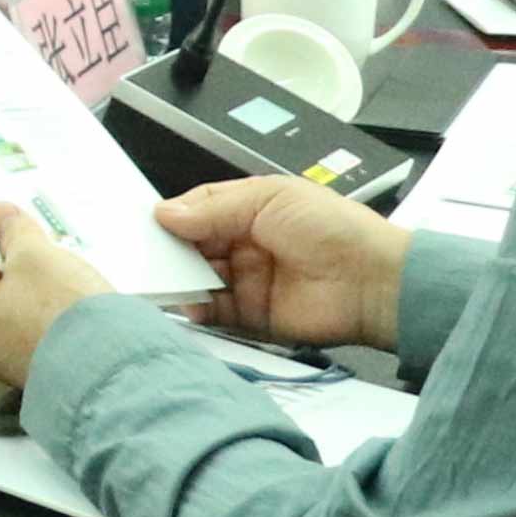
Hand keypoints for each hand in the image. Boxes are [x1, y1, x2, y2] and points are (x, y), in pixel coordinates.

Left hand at [0, 205, 116, 390]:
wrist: (114, 368)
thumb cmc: (65, 317)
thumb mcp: (34, 256)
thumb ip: (14, 231)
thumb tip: (1, 217)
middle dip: (7, 249)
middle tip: (22, 222)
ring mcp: (19, 354)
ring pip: (18, 299)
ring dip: (33, 272)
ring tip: (51, 249)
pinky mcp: (51, 359)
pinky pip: (42, 317)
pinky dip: (51, 296)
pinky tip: (69, 282)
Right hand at [156, 173, 410, 352]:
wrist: (373, 281)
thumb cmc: (333, 228)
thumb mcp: (270, 200)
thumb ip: (215, 209)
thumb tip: (165, 213)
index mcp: (249, 209)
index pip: (198, 210)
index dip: (173, 216)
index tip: (145, 224)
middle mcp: (244, 244)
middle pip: (192, 247)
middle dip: (169, 250)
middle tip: (142, 255)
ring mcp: (247, 281)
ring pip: (198, 279)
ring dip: (178, 280)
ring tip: (158, 279)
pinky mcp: (252, 316)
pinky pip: (213, 313)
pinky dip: (195, 309)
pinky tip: (185, 303)